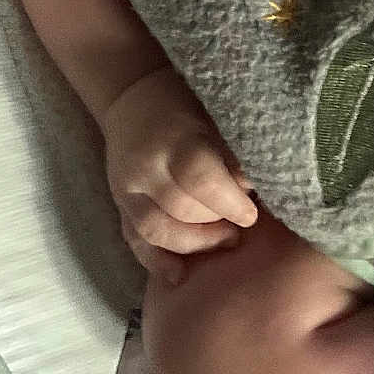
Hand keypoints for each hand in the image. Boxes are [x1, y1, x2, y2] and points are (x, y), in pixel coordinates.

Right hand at [101, 65, 257, 284]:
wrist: (132, 96)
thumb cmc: (184, 100)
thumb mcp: (210, 113)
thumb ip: (230, 149)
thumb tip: (254, 185)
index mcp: (171, 137)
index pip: (199, 177)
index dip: (229, 201)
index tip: (251, 213)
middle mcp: (144, 166)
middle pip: (181, 209)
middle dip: (217, 223)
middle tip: (242, 227)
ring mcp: (126, 189)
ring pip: (156, 230)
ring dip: (194, 244)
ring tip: (224, 241)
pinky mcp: (119, 205)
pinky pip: (134, 239)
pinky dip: (155, 261)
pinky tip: (178, 276)